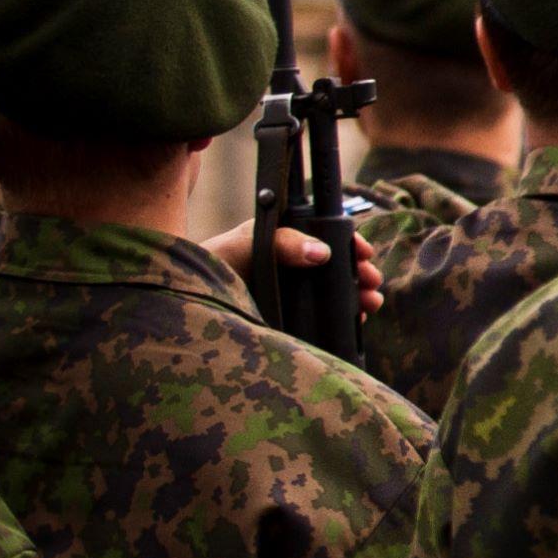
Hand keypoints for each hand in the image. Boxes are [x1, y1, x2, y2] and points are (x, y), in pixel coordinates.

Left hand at [202, 220, 386, 313]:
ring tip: (370, 303)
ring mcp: (293, 295)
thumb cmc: (211, 268)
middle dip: (360, 273)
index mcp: (282, 242)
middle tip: (371, 281)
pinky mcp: (292, 321)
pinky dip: (345, 318)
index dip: (348, 243)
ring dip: (359, 296)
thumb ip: (282, 242)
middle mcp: (291, 267)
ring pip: (335, 292)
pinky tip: (356, 320)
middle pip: (337, 266)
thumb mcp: (244, 245)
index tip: (363, 253)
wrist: (186, 308)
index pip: (325, 236)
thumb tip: (322, 252)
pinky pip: (325, 318)